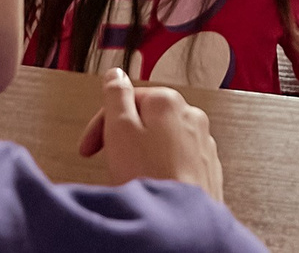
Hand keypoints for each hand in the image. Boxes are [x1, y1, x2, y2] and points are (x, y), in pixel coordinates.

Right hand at [78, 69, 221, 196]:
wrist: (181, 223)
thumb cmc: (152, 178)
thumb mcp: (119, 129)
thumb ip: (116, 95)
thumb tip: (115, 75)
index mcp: (168, 100)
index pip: (126, 99)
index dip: (101, 123)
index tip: (90, 145)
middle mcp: (191, 116)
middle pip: (146, 119)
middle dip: (124, 138)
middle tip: (110, 160)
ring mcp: (202, 143)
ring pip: (163, 141)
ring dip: (144, 155)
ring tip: (133, 177)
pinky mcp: (208, 170)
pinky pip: (178, 162)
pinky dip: (163, 170)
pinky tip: (153, 185)